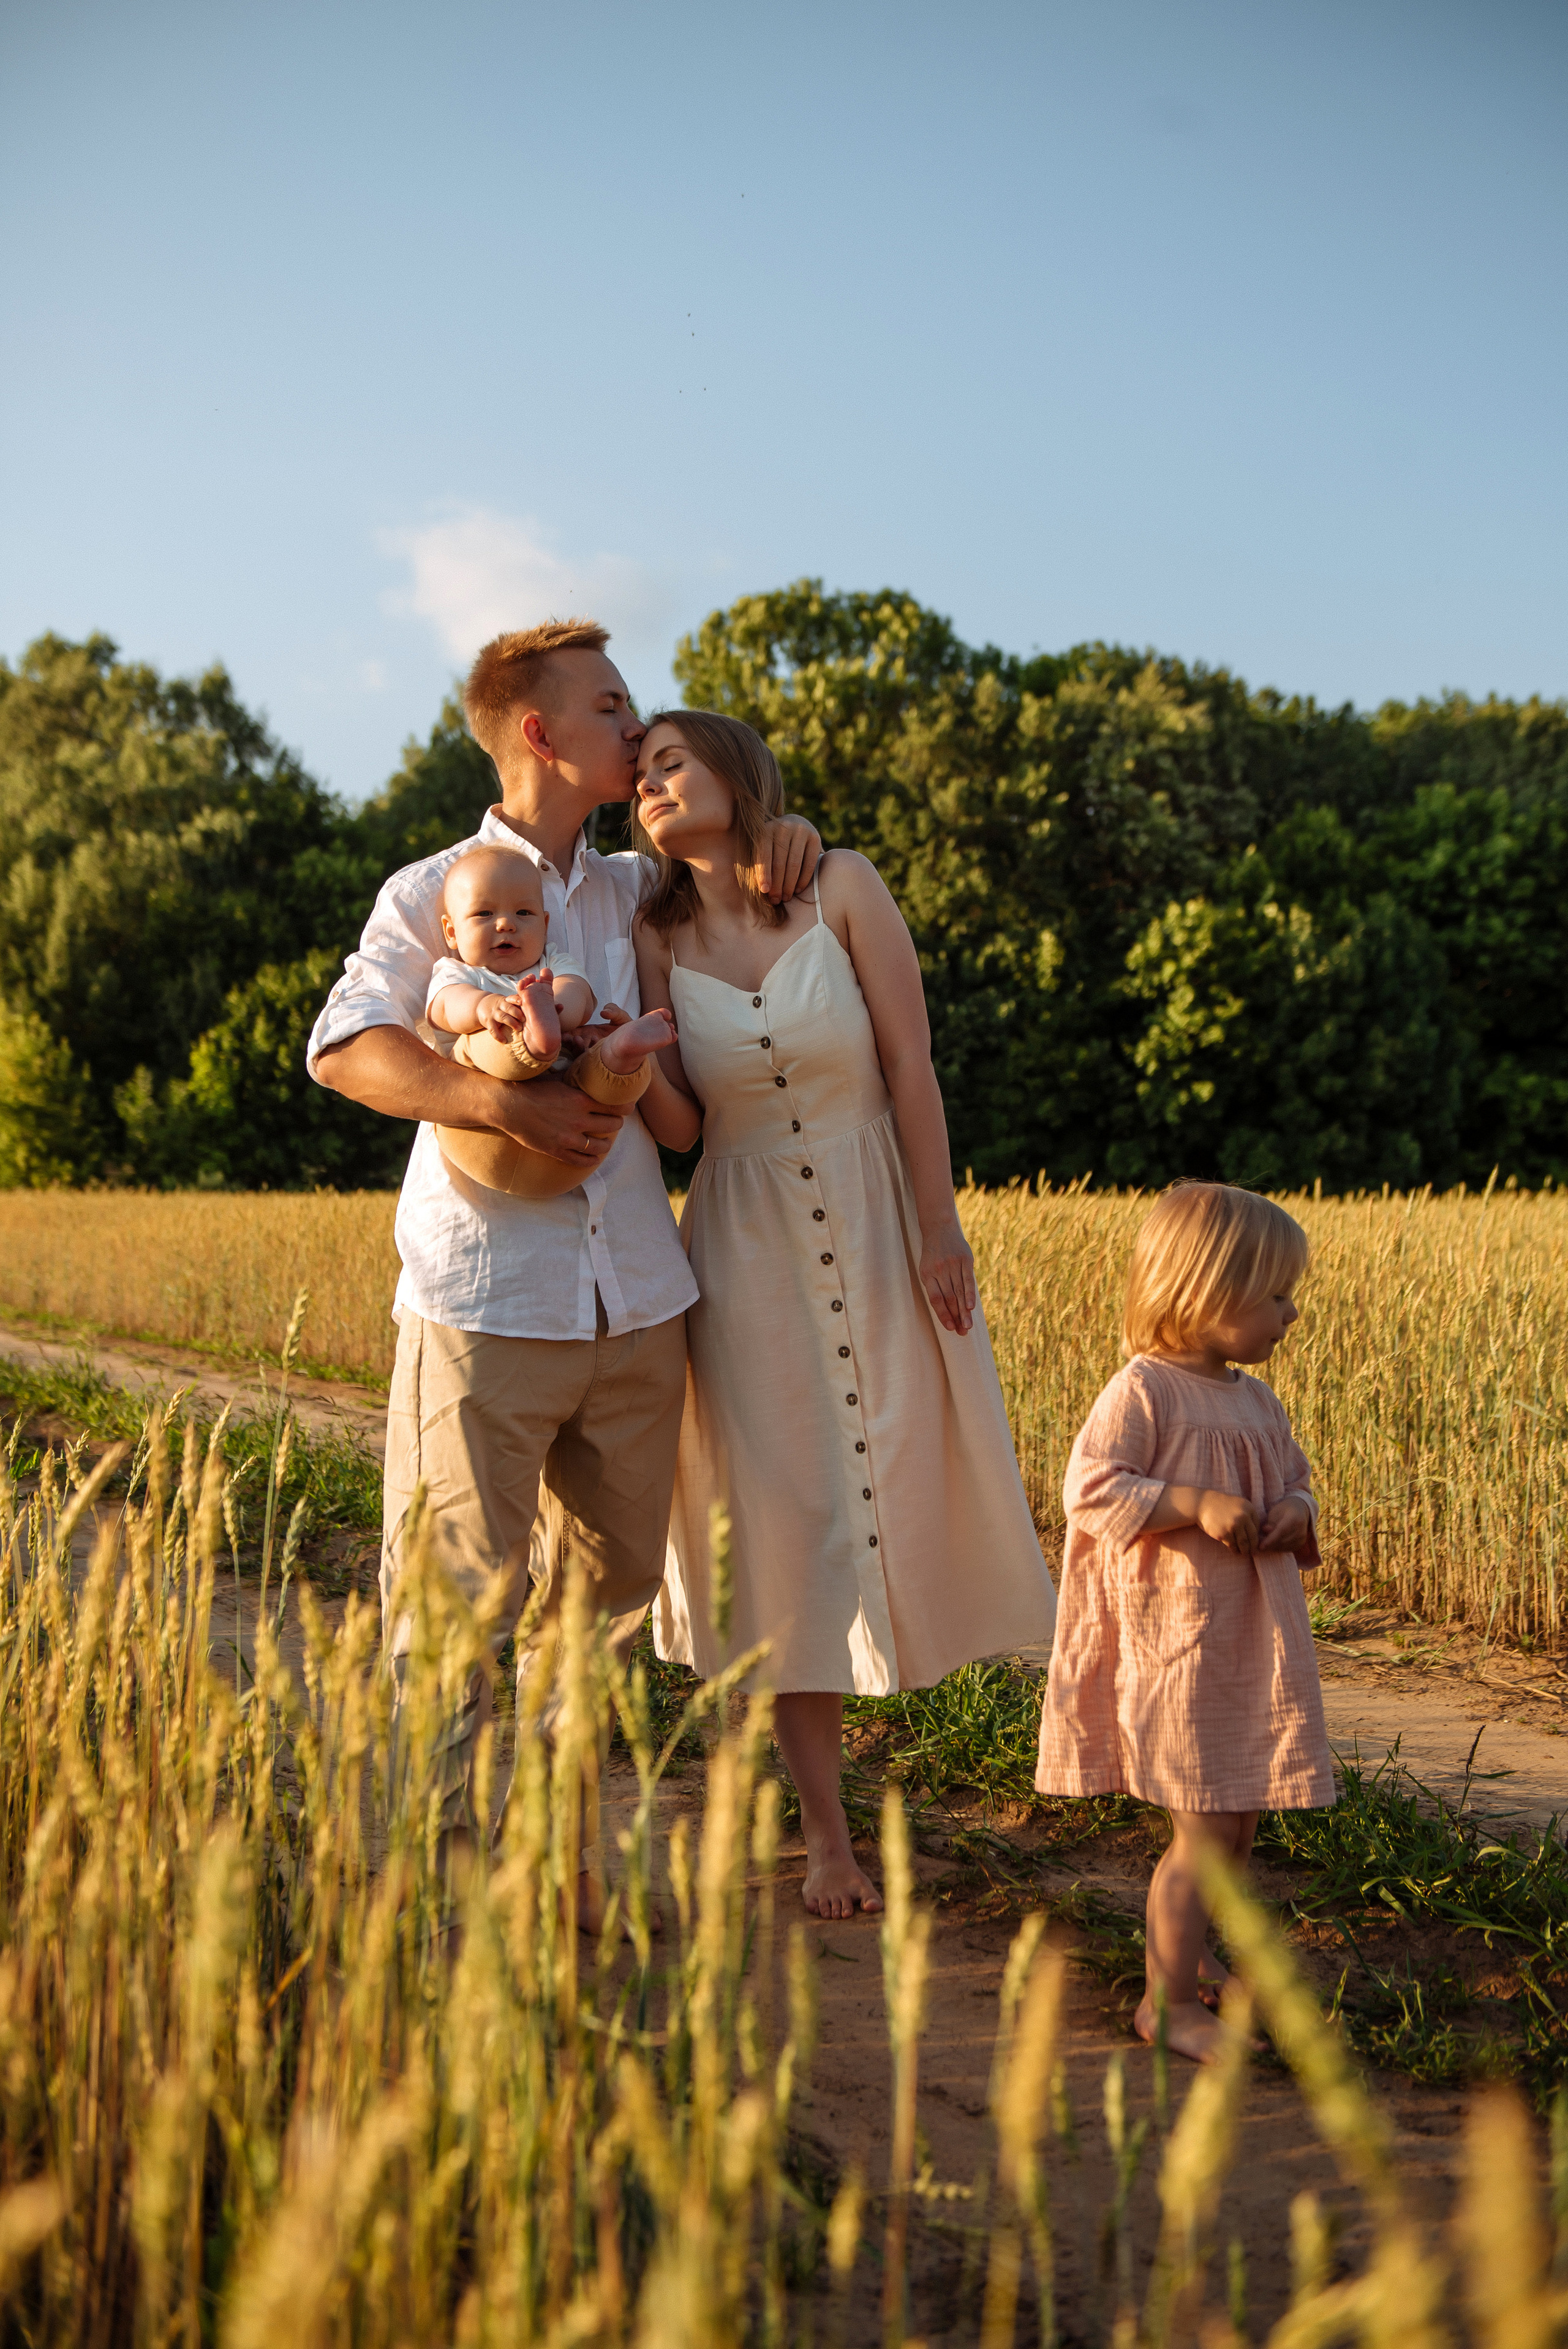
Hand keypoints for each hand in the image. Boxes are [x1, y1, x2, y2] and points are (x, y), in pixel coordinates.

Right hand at [479, 994, 526, 1040]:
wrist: (480, 1005)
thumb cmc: (500, 1004)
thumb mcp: (506, 1000)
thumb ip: (517, 1002)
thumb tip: (535, 1006)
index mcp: (505, 1000)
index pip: (511, 998)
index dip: (516, 1000)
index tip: (522, 1002)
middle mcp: (499, 1006)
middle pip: (509, 1008)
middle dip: (517, 1013)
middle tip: (524, 1019)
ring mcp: (493, 1013)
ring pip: (503, 1017)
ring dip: (511, 1023)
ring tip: (519, 1029)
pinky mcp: (487, 1022)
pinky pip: (492, 1030)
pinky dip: (498, 1036)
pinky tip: (504, 1041)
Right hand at [488, 1072, 626, 1166]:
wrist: (508, 1105)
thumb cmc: (532, 1088)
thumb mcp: (559, 1079)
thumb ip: (576, 1080)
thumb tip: (590, 1072)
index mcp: (581, 1099)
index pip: (615, 1106)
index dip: (623, 1107)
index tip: (626, 1107)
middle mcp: (579, 1120)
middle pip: (612, 1125)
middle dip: (616, 1124)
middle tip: (615, 1122)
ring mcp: (569, 1138)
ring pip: (599, 1146)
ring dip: (606, 1144)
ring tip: (606, 1142)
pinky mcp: (557, 1151)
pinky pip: (581, 1160)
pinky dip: (591, 1160)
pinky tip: (594, 1158)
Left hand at [755, 814, 821, 902]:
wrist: (795, 825)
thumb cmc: (773, 844)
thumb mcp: (762, 848)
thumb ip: (757, 863)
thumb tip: (759, 889)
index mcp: (765, 830)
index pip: (764, 856)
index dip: (763, 874)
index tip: (764, 891)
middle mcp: (783, 827)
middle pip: (779, 862)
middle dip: (777, 884)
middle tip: (776, 900)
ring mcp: (800, 831)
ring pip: (794, 864)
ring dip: (789, 885)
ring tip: (786, 897)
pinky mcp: (815, 837)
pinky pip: (809, 863)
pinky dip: (803, 879)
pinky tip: (798, 889)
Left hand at [919, 1216, 975, 1335]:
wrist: (939, 1228)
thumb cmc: (933, 1254)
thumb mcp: (927, 1269)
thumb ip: (936, 1287)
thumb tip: (947, 1311)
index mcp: (927, 1275)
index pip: (936, 1299)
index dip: (943, 1314)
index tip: (950, 1328)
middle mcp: (939, 1270)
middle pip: (949, 1298)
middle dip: (956, 1317)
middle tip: (963, 1332)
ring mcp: (952, 1264)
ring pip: (959, 1291)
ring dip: (964, 1311)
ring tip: (968, 1326)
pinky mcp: (965, 1259)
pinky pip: (968, 1280)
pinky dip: (970, 1294)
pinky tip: (971, 1307)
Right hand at [1197, 1490, 1261, 1555]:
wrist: (1202, 1504)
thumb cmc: (1222, 1505)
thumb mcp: (1238, 1504)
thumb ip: (1248, 1515)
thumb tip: (1258, 1534)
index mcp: (1249, 1508)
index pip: (1257, 1527)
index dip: (1255, 1536)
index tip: (1254, 1542)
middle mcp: (1243, 1516)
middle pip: (1253, 1537)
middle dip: (1253, 1547)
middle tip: (1252, 1552)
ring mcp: (1233, 1525)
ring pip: (1243, 1543)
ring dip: (1244, 1551)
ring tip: (1244, 1553)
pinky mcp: (1223, 1533)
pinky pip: (1232, 1545)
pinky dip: (1234, 1550)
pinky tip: (1234, 1550)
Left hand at [1257, 1495, 1311, 1553]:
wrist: (1299, 1510)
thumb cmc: (1283, 1510)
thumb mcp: (1275, 1512)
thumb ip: (1270, 1523)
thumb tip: (1265, 1531)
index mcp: (1294, 1518)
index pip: (1281, 1531)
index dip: (1270, 1540)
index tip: (1260, 1546)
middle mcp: (1301, 1529)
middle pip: (1283, 1541)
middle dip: (1269, 1545)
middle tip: (1257, 1545)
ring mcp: (1302, 1537)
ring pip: (1284, 1547)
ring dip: (1272, 1547)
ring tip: (1263, 1544)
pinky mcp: (1301, 1543)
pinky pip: (1287, 1549)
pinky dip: (1278, 1549)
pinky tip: (1271, 1545)